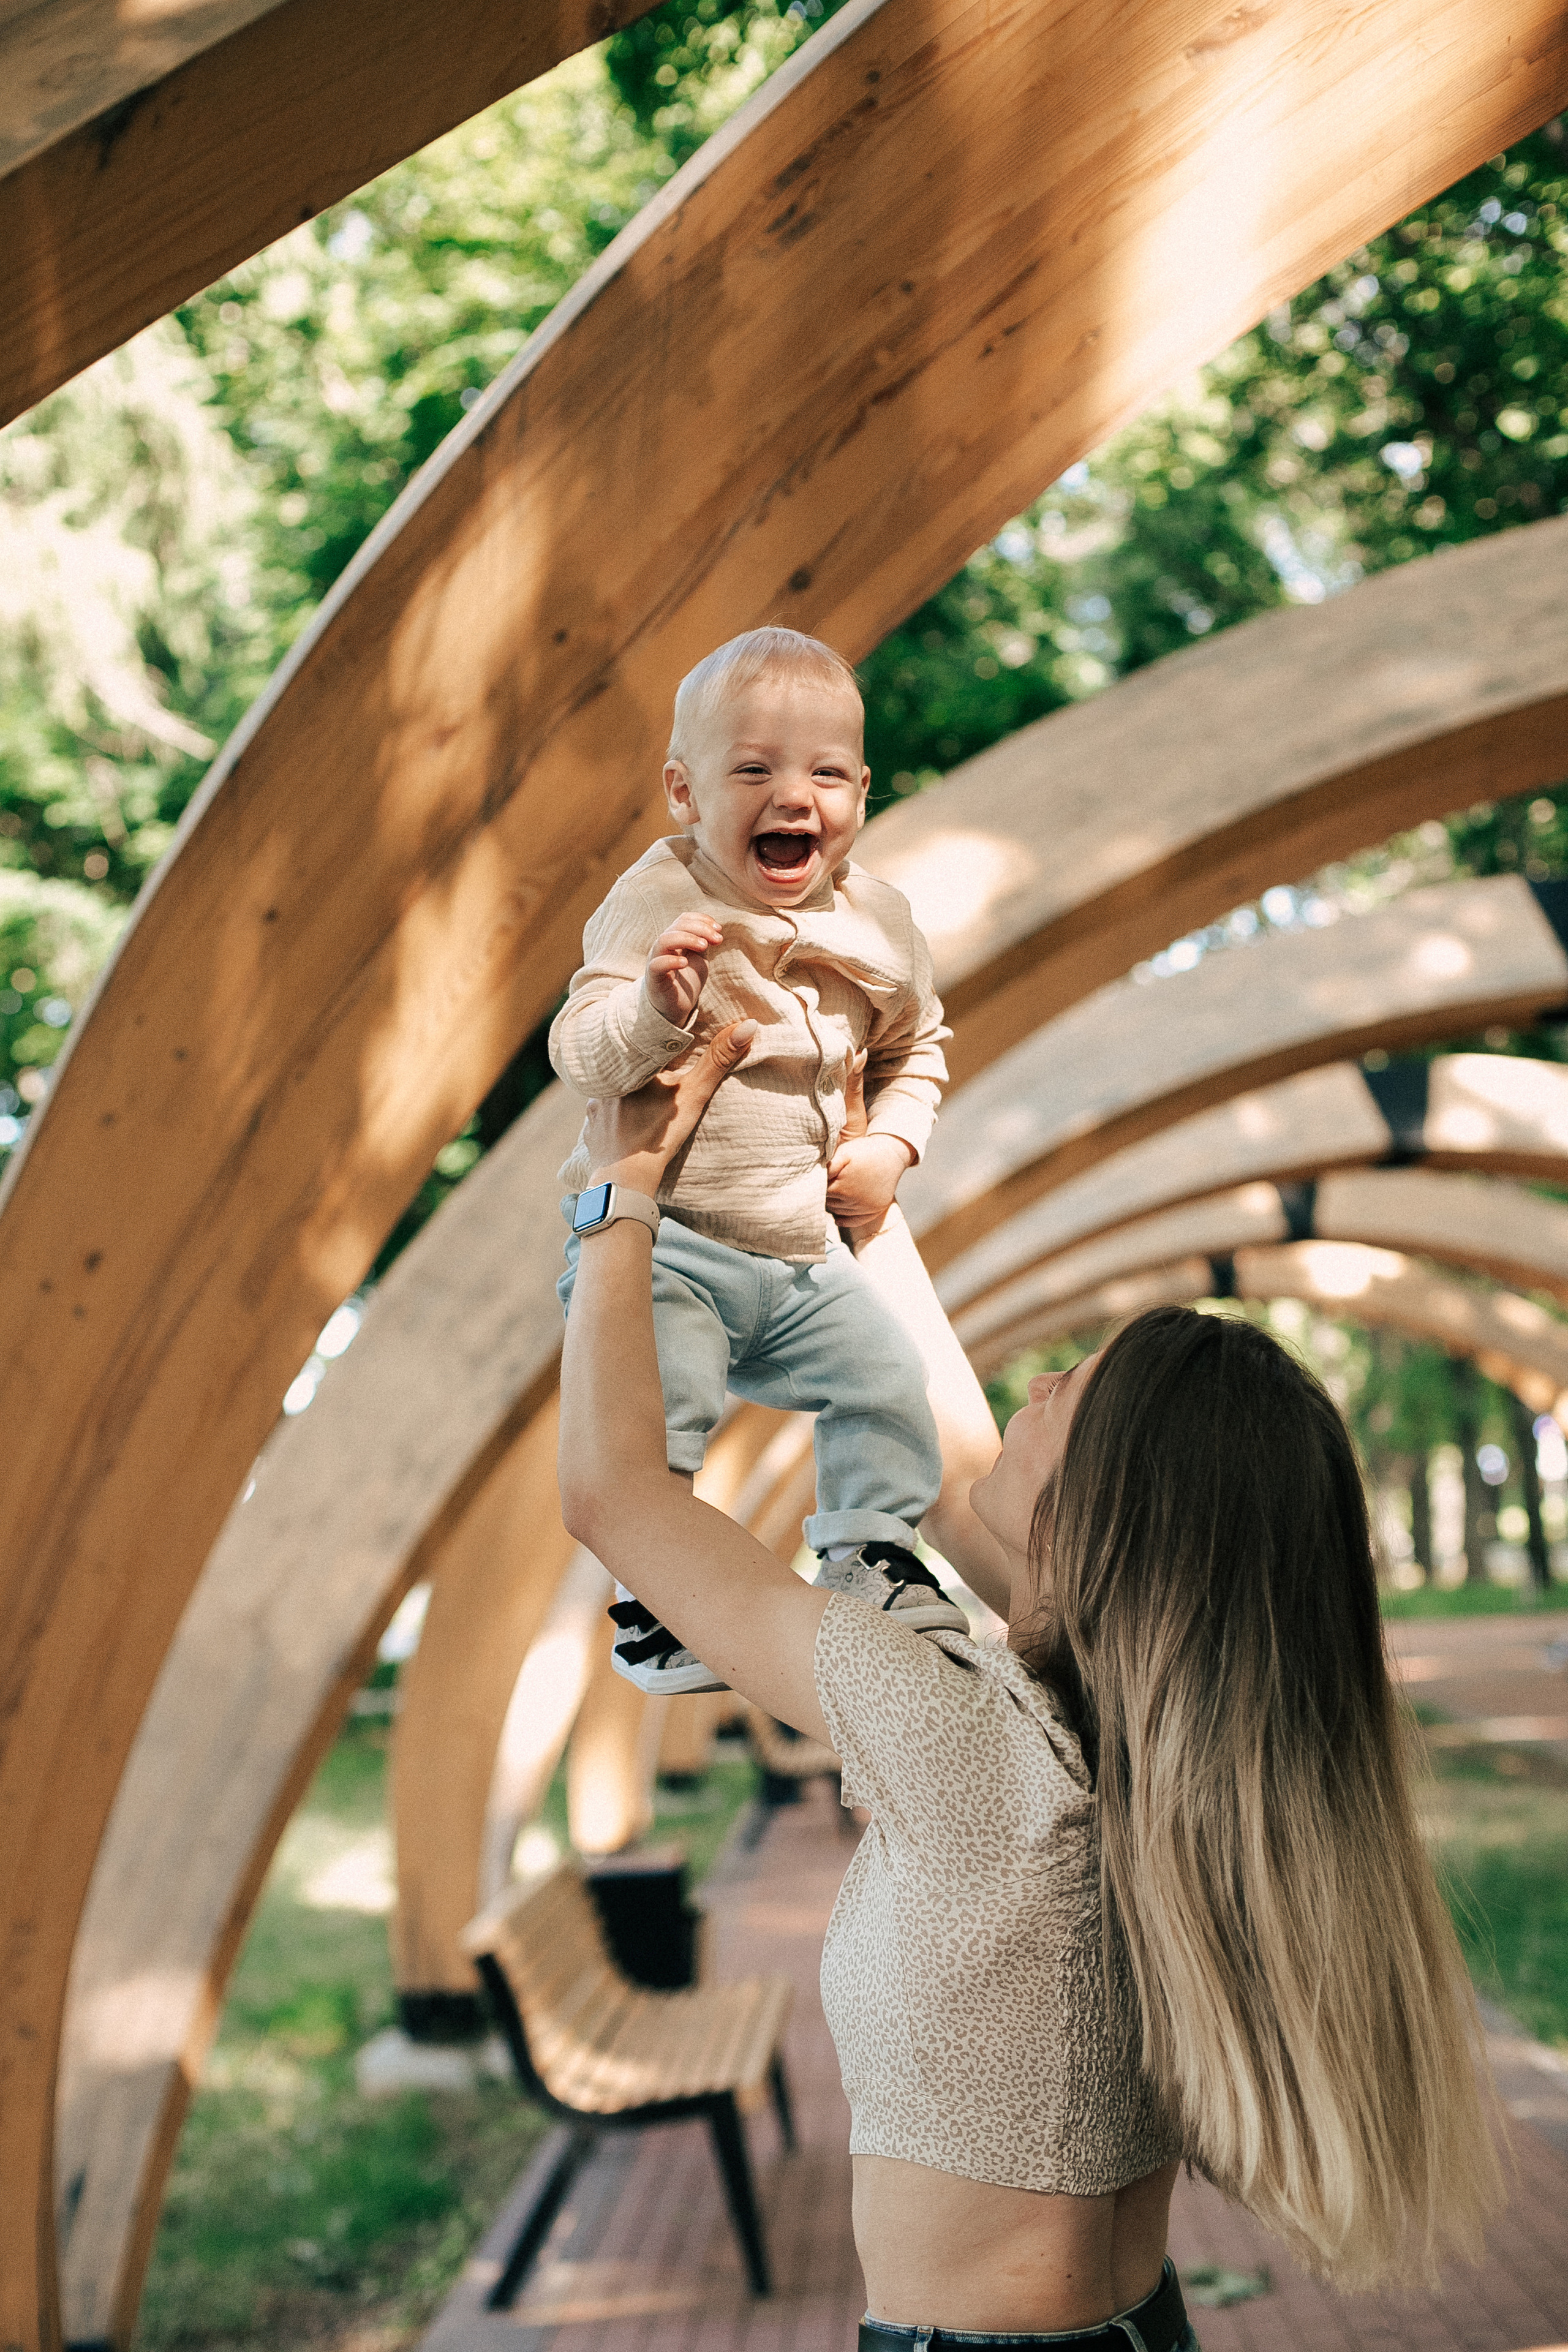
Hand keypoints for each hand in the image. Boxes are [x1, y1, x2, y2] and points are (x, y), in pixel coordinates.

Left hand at [586, 1019, 756, 1195]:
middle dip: (642, 1071)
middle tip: (660, 1078)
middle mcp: (604, 1082)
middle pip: (628, 1068)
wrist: (627, 1178)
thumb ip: (717, 1060)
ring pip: (614, 1091)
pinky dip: (615, 1117)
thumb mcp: (693, 1095)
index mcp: (628, 1066)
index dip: (659, 1047)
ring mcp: (594, 1107)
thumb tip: (748, 1025)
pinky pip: (603, 1115)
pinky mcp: (591, 1129)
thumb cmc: (659, 1134)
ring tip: (643, 1102)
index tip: (672, 1052)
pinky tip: (627, 1123)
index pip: (644, 1046)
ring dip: (627, 1094)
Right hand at [645, 915, 722, 1024]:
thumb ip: (704, 943)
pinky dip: (671, 960)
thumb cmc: (686, 981)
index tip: (719, 929)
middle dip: (700, 929)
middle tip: (717, 939)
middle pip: (677, 926)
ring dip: (687, 939)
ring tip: (704, 946)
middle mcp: (663, 946)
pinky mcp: (654, 977)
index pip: (684, 919)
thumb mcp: (699, 958)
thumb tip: (715, 930)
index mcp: (674, 939)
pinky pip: (657, 964)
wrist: (676, 1007)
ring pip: (665, 940)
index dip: (702, 919)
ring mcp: (657, 959)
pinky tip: (685, 963)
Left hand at [826, 1131, 913, 1236]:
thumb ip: (828, 1166)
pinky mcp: (876, 1209)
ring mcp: (866, 1207)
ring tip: (834, 1194)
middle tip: (826, 1186)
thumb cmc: (864, 1151)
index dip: (818, 1186)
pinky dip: (846, 1221)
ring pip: (840, 1212)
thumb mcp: (844, 1152)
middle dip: (826, 1196)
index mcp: (841, 1188)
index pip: (820, 1194)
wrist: (892, 1153)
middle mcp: (854, 1201)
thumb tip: (817, 1178)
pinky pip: (856, 1221)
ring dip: (834, 1205)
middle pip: (829, 1204)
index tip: (818, 1180)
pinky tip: (838, 1219)